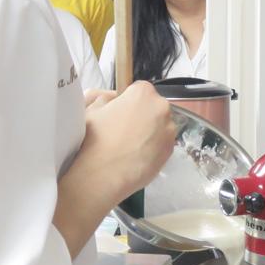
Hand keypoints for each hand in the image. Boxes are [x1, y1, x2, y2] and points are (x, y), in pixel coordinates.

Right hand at [75, 81, 174, 200]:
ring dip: (149, 130)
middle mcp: (161, 108)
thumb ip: (107, 98)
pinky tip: (136, 156)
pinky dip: (153, 146)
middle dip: (141, 114)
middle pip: (153, 106)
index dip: (128, 100)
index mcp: (143, 93)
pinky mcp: (170, 150)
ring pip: (159, 125)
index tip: (120, 111)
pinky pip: (162, 142)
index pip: (139, 89)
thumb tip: (114, 100)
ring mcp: (169, 130)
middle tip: (123, 129)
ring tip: (129, 145)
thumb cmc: (93, 139)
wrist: (101, 175)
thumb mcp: (93, 109)